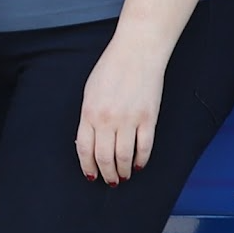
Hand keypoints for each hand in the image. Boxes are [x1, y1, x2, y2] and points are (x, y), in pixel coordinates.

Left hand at [77, 36, 166, 185]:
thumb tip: (90, 141)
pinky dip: (141, 160)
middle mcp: (107, 119)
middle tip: (109, 181)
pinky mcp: (149, 118)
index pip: (85, 149)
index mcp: (89, 112)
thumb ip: (89, 116)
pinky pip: (144, 147)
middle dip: (106, 174)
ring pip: (124, 157)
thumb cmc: (112, 68)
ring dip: (123, 171)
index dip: (88, 167)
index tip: (91, 176)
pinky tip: (138, 165)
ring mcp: (129, 120)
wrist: (137, 51)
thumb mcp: (91, 91)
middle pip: (104, 157)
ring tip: (123, 176)